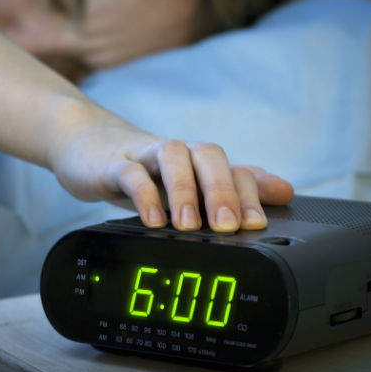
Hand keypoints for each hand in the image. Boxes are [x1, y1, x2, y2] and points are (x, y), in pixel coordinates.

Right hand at [49, 116, 293, 231]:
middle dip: (223, 190)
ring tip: (188, 226)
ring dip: (185, 190)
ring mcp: (142, 155)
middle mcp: (175, 154)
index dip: (250, 193)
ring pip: (172, 156)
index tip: (257, 225)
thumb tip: (285, 191)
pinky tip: (151, 221)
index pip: (233, 167)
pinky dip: (142, 195)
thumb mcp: (186, 183)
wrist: (85, 145)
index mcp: (195, 162)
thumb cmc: (140, 170)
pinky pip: (129, 172)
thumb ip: (230, 187)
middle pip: (208, 155)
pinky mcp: (111, 164)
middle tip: (229, 227)